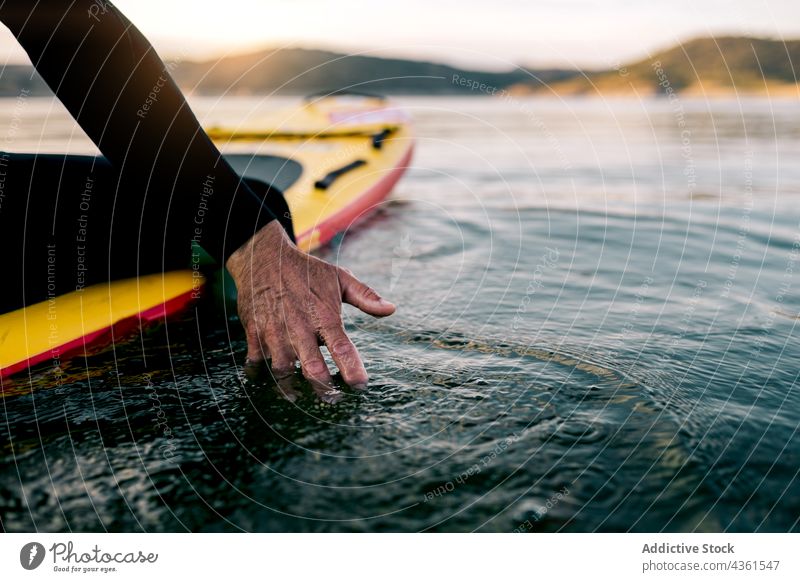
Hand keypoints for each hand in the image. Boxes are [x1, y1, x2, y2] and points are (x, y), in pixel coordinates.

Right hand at [226, 221, 394, 393]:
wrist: (262, 257)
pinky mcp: (254, 333)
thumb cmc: (305, 270)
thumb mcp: (339, 277)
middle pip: (312, 368)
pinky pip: (256, 363)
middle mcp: (299, 326)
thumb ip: (366, 296)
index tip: (361, 386)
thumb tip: (391, 309)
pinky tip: (271, 384)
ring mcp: (274, 332)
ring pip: (283, 370)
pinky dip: (262, 377)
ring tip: (301, 399)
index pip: (342, 348)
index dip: (352, 370)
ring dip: (292, 388)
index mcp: (323, 315)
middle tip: (334, 401)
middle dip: (323, 389)